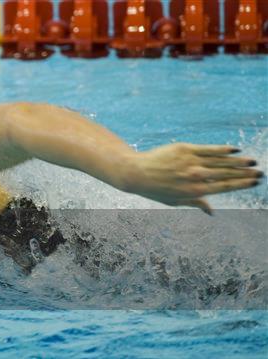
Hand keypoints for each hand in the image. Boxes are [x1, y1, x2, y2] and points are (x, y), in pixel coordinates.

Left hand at [124, 143, 262, 213]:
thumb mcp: (175, 201)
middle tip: (259, 172)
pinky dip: (222, 150)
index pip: (225, 187)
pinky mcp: (185, 149)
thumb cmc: (155, 189)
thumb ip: (196, 203)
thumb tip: (212, 212)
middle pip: (227, 174)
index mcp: (195, 191)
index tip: (254, 182)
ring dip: (238, 161)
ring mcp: (191, 162)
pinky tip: (234, 150)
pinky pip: (208, 149)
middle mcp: (196, 176)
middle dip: (245, 173)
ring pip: (220, 161)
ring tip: (251, 162)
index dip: (242, 184)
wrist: (137, 173)